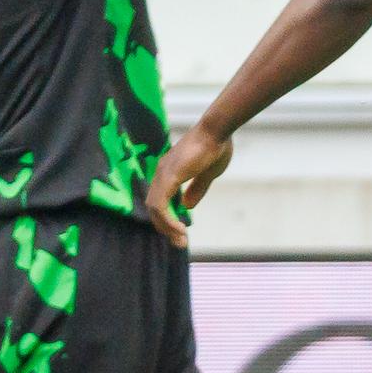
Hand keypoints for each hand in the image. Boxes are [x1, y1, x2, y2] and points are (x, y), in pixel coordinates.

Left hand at [145, 126, 233, 248]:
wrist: (218, 130)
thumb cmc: (217, 146)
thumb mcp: (208, 173)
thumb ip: (196, 189)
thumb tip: (186, 206)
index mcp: (169, 171)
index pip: (160, 200)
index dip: (167, 218)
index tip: (181, 232)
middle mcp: (161, 172)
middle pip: (153, 207)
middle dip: (165, 227)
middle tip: (180, 242)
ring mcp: (163, 174)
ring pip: (154, 208)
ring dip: (166, 227)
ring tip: (181, 239)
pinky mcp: (169, 177)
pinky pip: (160, 205)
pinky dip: (167, 220)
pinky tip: (180, 228)